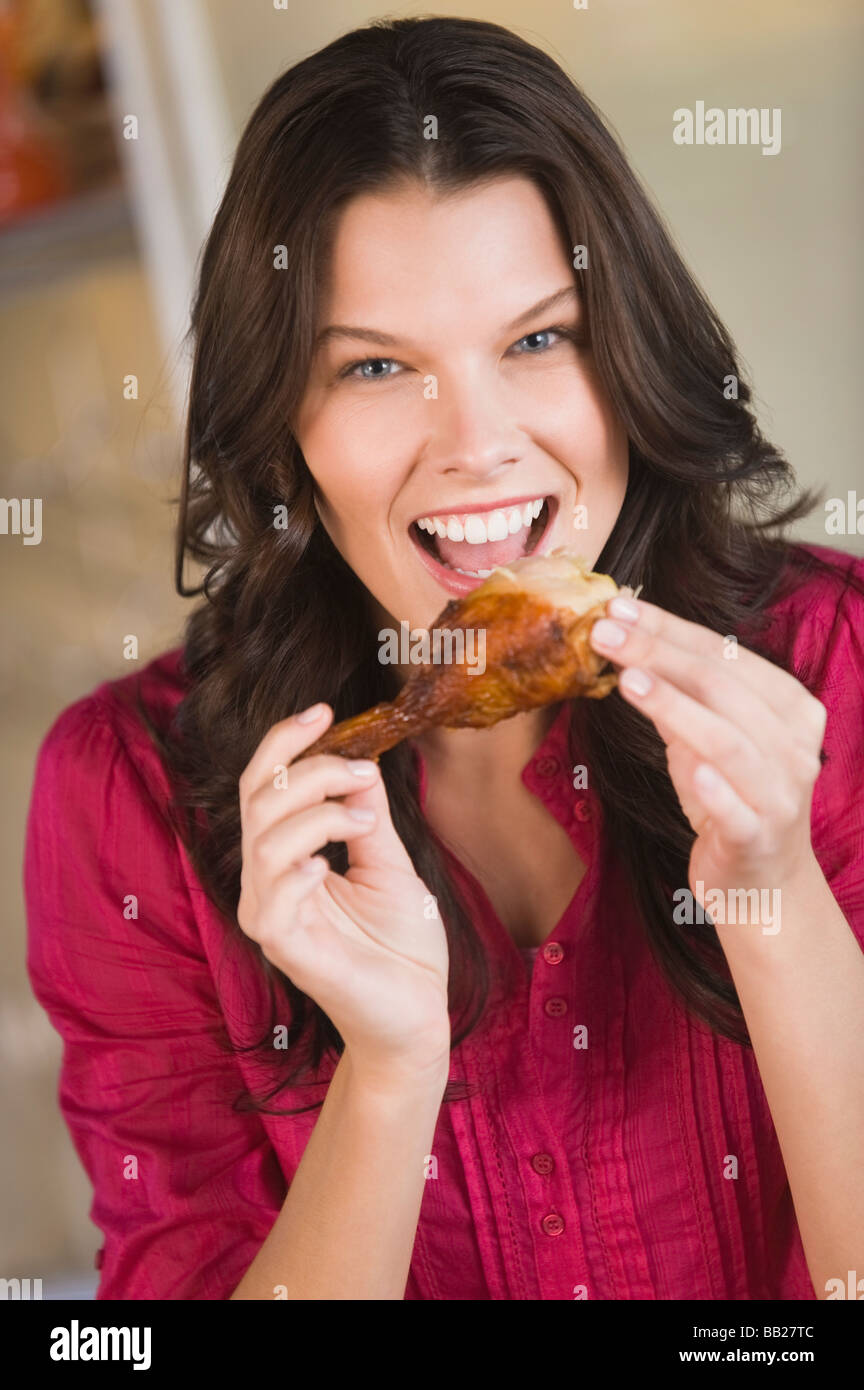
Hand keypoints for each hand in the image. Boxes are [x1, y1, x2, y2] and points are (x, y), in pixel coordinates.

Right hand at [237, 704, 449, 1083]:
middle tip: (361, 769)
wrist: (417, 1013)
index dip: (286, 743)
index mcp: (289, 857)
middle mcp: (269, 881)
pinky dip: (298, 868)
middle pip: (257, 799)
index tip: (325, 711)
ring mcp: (271, 914)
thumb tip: (360, 759)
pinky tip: (328, 864)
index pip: (266, 786)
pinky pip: (272, 896)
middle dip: (307, 769)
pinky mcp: (283, 946)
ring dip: (316, 812)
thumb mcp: (389, 864)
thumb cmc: (402, 947)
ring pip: (264, 839)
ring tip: (362, 817)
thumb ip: (366, 816)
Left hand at [589, 596, 826, 922]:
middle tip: (605, 632)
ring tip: (627, 679)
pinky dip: (716, 789)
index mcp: (789, 708)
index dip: (669, 628)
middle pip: (722, 688)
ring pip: (728, 741)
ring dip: (676, 706)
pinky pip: (737, 811)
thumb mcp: (705, 738)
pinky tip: (692, 773)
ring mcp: (780, 793)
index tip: (618, 607)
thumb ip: (678, 694)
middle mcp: (792, 746)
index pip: (724, 654)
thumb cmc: (732, 798)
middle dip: (658, 654)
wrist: (763, 883)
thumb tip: (626, 642)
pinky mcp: (758, 838)